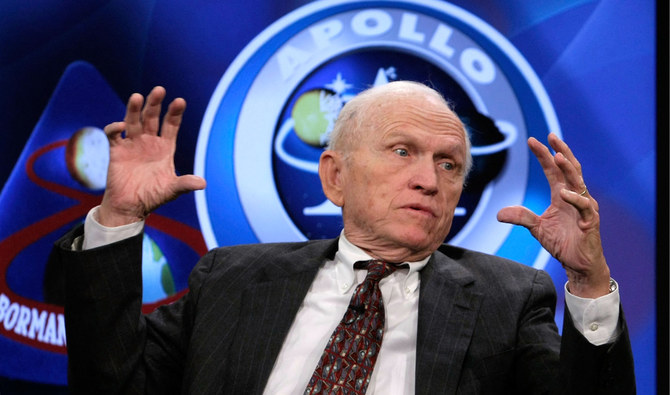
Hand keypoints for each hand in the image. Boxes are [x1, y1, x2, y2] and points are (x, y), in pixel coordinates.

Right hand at [98, 86, 205, 226]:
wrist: (130, 207)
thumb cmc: (153, 197)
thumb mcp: (171, 190)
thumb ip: (185, 184)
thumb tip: (203, 183)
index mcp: (165, 148)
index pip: (171, 125)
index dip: (175, 113)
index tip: (180, 101)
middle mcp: (149, 142)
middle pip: (152, 117)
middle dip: (155, 104)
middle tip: (159, 89)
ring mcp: (132, 144)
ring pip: (133, 121)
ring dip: (134, 109)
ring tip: (137, 96)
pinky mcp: (117, 150)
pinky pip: (114, 134)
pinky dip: (115, 128)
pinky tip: (121, 127)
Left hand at [497, 133, 609, 297]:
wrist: (578, 264)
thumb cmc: (562, 243)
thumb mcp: (537, 228)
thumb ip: (522, 217)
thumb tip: (499, 214)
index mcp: (562, 195)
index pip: (553, 170)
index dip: (544, 155)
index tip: (532, 140)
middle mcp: (575, 196)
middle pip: (569, 168)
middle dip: (560, 151)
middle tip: (551, 136)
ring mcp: (585, 207)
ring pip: (578, 182)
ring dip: (568, 169)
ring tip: (558, 156)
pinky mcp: (590, 220)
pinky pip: (584, 206)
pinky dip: (574, 198)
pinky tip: (563, 192)